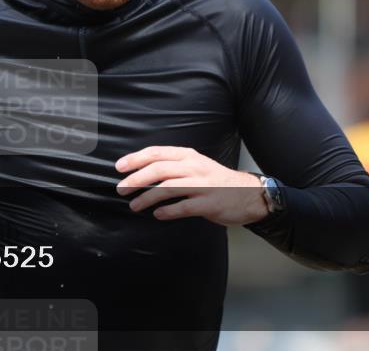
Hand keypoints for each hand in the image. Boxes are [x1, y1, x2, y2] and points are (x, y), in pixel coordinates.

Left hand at [114, 146, 269, 226]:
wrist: (249, 194)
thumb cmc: (216, 181)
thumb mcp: (196, 165)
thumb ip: (173, 166)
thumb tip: (141, 172)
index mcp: (189, 155)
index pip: (157, 153)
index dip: (135, 159)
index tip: (119, 167)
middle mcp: (195, 167)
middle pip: (159, 169)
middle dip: (136, 179)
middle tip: (121, 188)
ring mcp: (203, 185)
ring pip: (168, 187)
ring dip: (147, 197)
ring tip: (134, 205)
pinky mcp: (209, 203)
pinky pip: (184, 207)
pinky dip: (168, 211)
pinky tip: (158, 214)